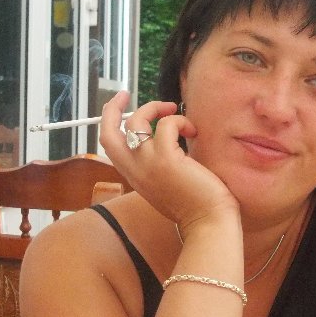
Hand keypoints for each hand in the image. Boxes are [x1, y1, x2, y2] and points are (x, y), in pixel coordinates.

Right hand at [99, 91, 239, 230]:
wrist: (208, 223)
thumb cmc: (195, 204)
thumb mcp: (167, 180)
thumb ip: (158, 161)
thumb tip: (165, 133)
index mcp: (133, 175)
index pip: (109, 144)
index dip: (110, 121)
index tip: (121, 105)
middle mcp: (134, 169)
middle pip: (108, 132)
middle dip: (113, 108)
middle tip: (126, 93)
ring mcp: (147, 164)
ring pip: (137, 121)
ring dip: (157, 110)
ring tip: (177, 115)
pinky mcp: (166, 159)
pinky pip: (167, 125)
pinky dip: (180, 121)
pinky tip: (193, 132)